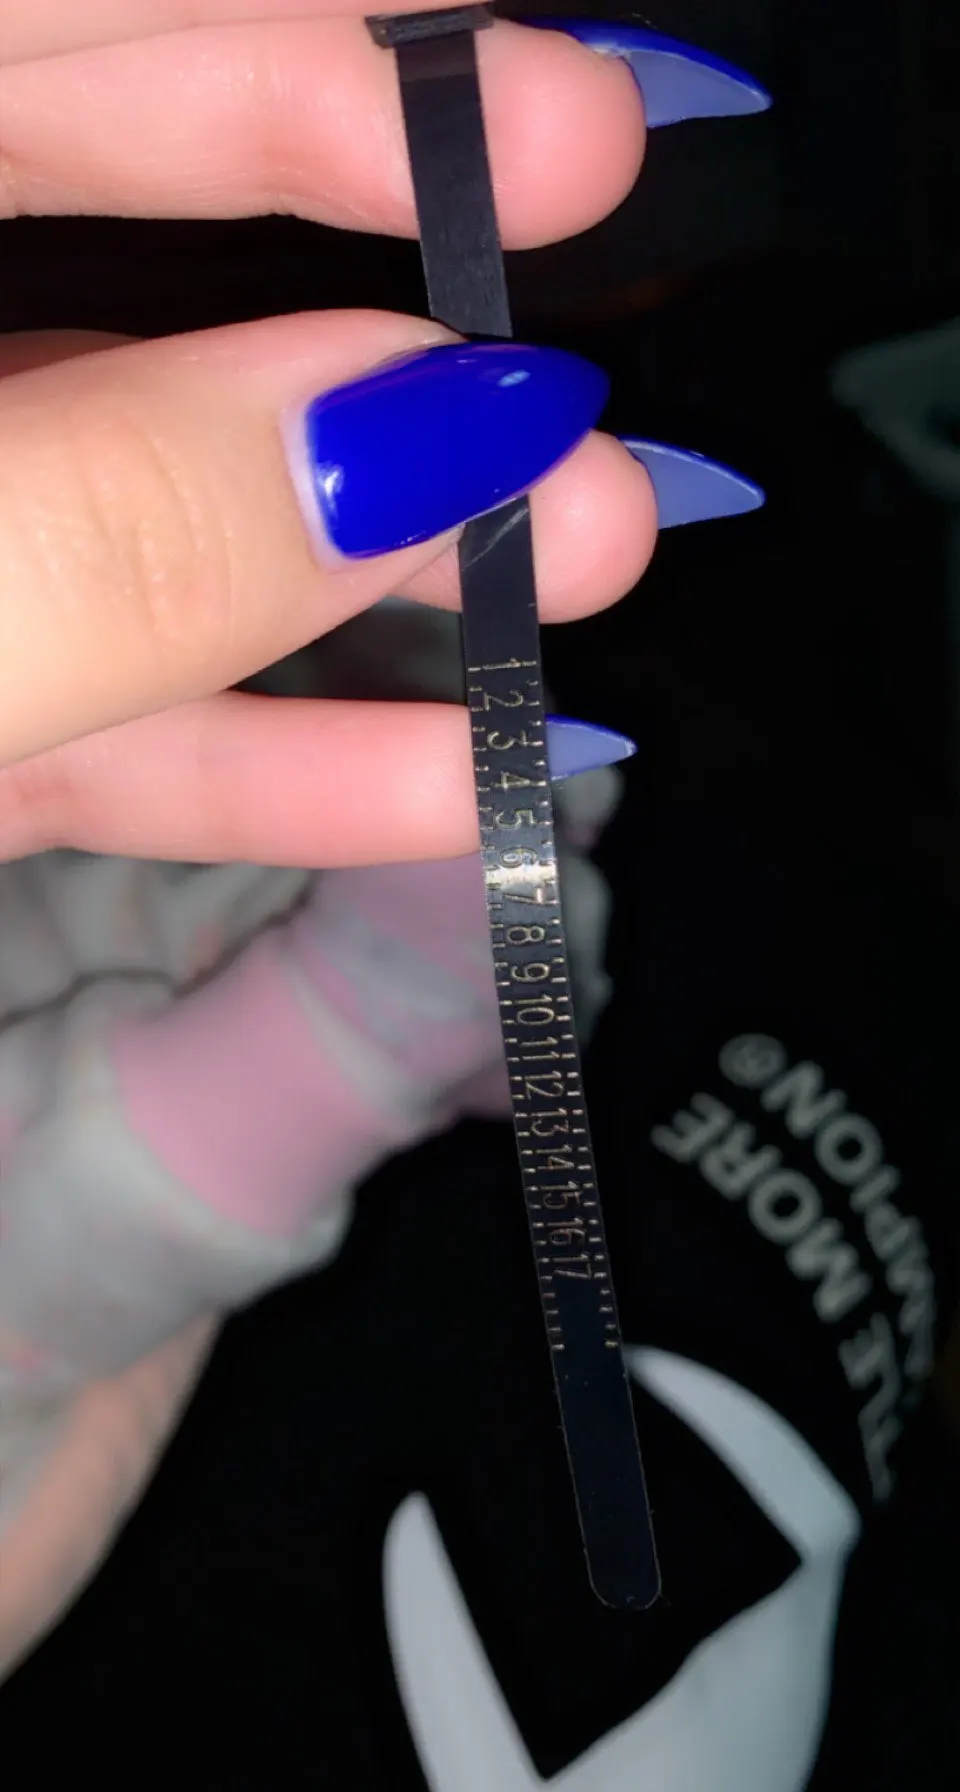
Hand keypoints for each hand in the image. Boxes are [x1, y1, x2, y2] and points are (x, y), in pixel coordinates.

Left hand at [0, 3, 655, 866]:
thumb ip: (107, 532)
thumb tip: (405, 439)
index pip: (65, 34)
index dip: (319, 46)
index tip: (545, 120)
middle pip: (127, 227)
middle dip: (386, 278)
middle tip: (587, 327)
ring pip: (150, 497)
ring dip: (387, 542)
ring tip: (590, 549)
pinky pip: (123, 709)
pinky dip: (280, 755)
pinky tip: (457, 776)